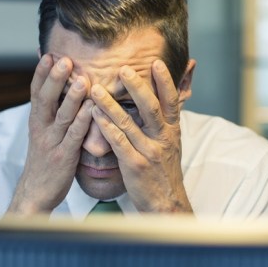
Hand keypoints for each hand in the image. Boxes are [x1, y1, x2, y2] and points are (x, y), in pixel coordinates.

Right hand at [8, 54, 91, 214]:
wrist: (35, 193)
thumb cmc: (44, 160)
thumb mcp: (43, 133)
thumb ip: (50, 112)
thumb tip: (56, 89)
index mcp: (36, 121)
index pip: (35, 92)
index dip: (40, 73)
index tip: (47, 53)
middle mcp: (41, 128)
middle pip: (45, 99)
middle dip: (54, 78)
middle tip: (64, 59)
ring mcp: (52, 142)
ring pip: (61, 115)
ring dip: (71, 96)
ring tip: (82, 78)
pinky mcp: (64, 157)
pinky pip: (74, 136)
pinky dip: (83, 121)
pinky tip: (91, 108)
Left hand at [90, 60, 191, 212]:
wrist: (166, 203)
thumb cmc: (164, 171)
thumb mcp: (171, 144)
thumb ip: (165, 121)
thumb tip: (165, 98)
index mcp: (172, 131)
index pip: (171, 101)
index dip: (165, 81)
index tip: (156, 62)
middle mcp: (163, 138)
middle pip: (150, 107)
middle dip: (137, 87)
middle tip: (123, 69)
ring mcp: (149, 152)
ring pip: (129, 123)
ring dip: (110, 104)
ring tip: (95, 89)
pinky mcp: (135, 165)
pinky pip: (118, 143)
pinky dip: (106, 128)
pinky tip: (94, 116)